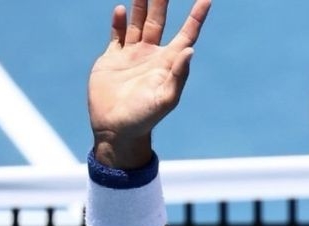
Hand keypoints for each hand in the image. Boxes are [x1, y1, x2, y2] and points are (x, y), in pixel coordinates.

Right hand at [88, 0, 210, 167]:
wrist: (116, 129)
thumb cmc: (145, 118)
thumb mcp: (166, 98)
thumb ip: (178, 75)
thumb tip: (190, 50)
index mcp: (167, 63)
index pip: (186, 34)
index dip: (196, 16)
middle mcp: (152, 56)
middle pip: (159, 21)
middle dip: (162, 2)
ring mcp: (131, 56)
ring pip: (138, 24)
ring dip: (141, 5)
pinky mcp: (112, 59)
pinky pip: (117, 35)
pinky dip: (119, 22)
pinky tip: (122, 10)